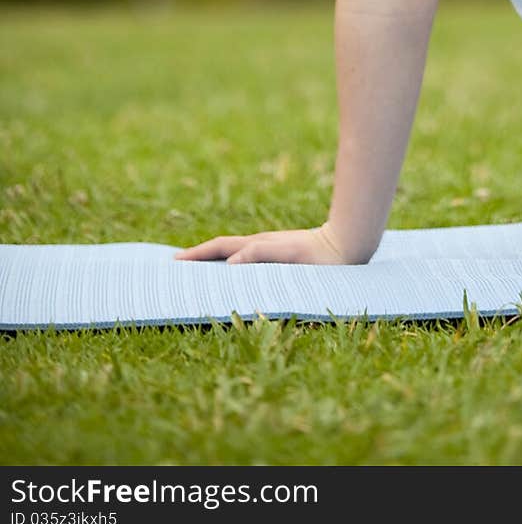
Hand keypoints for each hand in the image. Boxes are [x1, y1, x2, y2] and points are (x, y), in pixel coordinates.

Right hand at [174, 222, 348, 264]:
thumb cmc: (316, 254)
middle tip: (178, 268)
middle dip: (200, 258)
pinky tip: (236, 279)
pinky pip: (249, 263)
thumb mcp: (285, 253)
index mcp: (255, 244)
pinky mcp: (281, 259)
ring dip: (216, 263)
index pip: (218, 248)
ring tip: (199, 275)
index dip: (196, 254)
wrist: (345, 247)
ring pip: (235, 256)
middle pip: (223, 250)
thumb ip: (258, 253)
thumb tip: (229, 263)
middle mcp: (259, 245)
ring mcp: (269, 251)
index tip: (174, 261)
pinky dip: (235, 268)